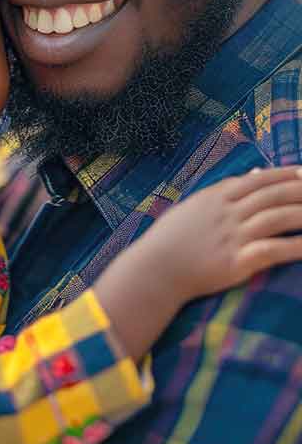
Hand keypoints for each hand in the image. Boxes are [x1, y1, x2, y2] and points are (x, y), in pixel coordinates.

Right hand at [136, 165, 301, 298]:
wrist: (155, 269)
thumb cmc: (172, 238)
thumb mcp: (195, 206)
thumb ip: (225, 190)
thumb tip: (254, 174)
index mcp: (216, 197)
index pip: (259, 179)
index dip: (286, 174)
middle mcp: (227, 213)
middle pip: (273, 196)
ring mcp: (232, 236)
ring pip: (278, 218)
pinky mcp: (237, 261)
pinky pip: (273, 250)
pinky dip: (296, 247)